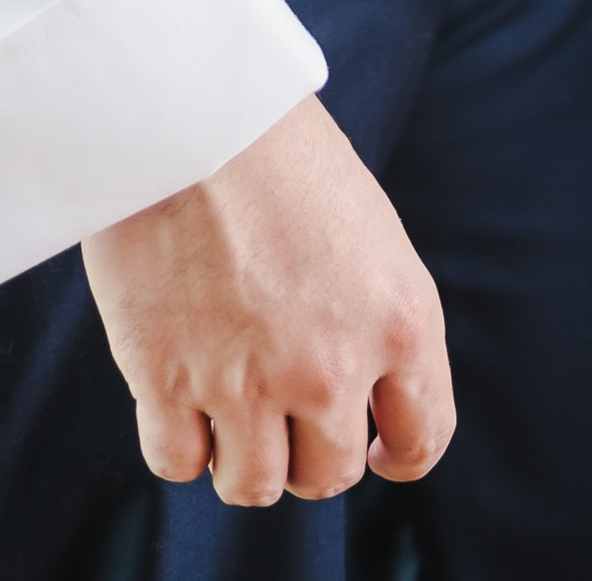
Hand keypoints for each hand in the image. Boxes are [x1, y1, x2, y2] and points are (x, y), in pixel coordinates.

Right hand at [82, 97, 452, 507]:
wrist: (193, 105)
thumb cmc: (282, 150)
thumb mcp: (370, 231)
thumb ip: (374, 316)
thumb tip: (363, 389)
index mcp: (402, 320)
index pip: (424, 438)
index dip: (397, 454)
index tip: (373, 449)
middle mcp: (334, 367)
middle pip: (329, 474)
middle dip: (310, 453)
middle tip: (285, 410)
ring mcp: (248, 383)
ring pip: (254, 486)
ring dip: (243, 456)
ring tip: (230, 406)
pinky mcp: (167, 382)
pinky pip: (179, 465)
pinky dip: (181, 442)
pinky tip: (181, 398)